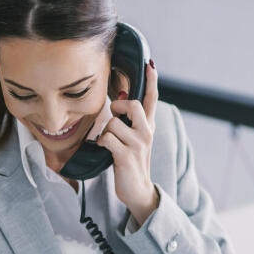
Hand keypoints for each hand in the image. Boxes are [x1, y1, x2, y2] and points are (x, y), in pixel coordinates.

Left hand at [97, 59, 159, 223]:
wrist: (138, 190)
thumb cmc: (131, 160)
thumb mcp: (134, 137)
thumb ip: (129, 119)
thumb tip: (119, 98)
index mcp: (149, 125)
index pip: (152, 98)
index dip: (151, 80)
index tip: (150, 63)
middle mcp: (147, 132)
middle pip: (131, 104)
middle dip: (117, 108)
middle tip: (114, 118)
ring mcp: (138, 144)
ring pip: (113, 123)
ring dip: (105, 132)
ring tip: (110, 143)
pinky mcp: (126, 156)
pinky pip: (106, 139)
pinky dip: (101, 143)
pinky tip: (105, 150)